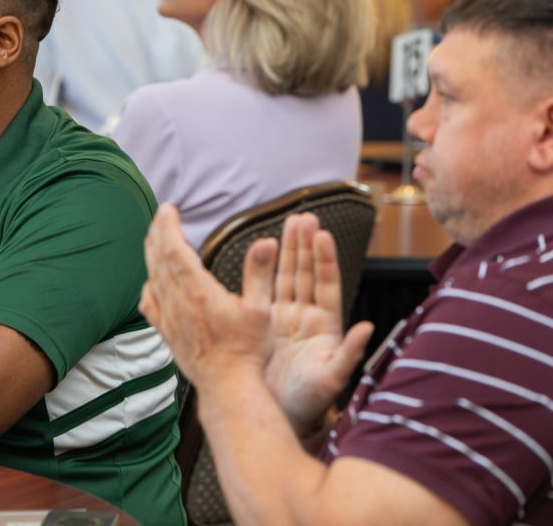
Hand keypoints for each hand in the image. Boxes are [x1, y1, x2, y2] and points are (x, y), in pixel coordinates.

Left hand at [140, 204, 278, 383]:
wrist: (228, 387)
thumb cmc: (247, 352)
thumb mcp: (261, 310)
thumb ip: (261, 273)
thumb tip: (266, 243)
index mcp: (198, 291)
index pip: (174, 249)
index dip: (168, 225)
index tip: (169, 208)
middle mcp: (177, 302)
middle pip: (157, 258)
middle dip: (157, 232)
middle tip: (161, 216)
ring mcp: (168, 318)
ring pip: (151, 277)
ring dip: (151, 254)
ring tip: (155, 237)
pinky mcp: (165, 332)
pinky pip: (149, 302)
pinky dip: (149, 284)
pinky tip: (152, 280)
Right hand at [264, 214, 373, 435]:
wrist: (279, 416)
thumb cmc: (310, 402)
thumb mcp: (332, 380)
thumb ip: (349, 354)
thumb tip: (369, 329)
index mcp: (326, 327)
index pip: (326, 285)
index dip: (325, 260)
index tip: (323, 234)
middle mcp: (306, 318)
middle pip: (305, 274)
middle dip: (304, 245)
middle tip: (303, 216)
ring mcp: (284, 319)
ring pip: (286, 277)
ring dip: (287, 251)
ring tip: (289, 223)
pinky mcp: (264, 325)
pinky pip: (265, 292)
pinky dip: (264, 272)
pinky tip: (263, 252)